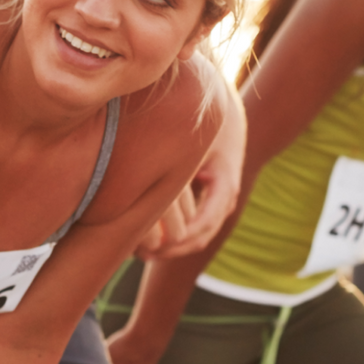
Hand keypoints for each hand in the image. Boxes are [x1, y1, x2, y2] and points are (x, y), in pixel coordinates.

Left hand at [135, 90, 244, 259]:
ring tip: (138, 250)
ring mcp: (218, 201)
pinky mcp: (209, 197)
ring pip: (197, 235)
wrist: (225, 110)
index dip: (175, 241)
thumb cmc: (203, 119)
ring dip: (169, 245)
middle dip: (169, 250)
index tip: (147, 246)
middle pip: (200, 238)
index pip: (202, 226)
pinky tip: (147, 233)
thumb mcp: (189, 138)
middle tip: (137, 253)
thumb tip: (139, 181)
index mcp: (224, 186)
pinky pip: (193, 224)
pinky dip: (172, 233)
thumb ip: (171, 161)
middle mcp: (224, 199)